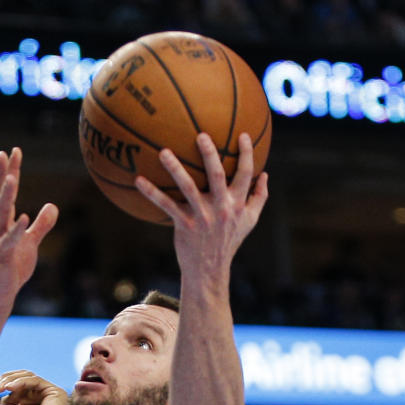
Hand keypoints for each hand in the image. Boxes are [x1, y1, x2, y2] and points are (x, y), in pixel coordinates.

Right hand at [0, 148, 58, 311]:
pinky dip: (16, 230)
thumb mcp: (31, 243)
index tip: (14, 151)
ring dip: (6, 196)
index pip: (5, 192)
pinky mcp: (1, 258)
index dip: (10, 171)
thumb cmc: (12, 269)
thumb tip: (52, 206)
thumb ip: (41, 224)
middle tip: (4, 154)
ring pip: (1, 215)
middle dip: (2, 176)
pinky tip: (24, 216)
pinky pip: (10, 241)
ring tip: (13, 178)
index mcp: (1, 222)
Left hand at [0, 370, 67, 404]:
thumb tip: (0, 386)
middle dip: (8, 379)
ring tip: (0, 388)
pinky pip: (36, 381)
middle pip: (24, 378)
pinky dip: (21, 382)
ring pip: (29, 377)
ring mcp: (51, 394)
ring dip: (12, 381)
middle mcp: (44, 397)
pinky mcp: (56, 393)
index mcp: (34, 402)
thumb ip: (10, 397)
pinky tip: (9, 388)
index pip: (20, 385)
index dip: (6, 383)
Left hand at [135, 133, 267, 280]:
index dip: (246, 153)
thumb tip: (265, 174)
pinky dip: (152, 192)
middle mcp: (221, 208)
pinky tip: (139, 179)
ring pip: (188, 187)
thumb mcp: (249, 221)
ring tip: (163, 151)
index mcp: (238, 204)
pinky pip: (166, 205)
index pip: (246, 174)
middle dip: (210, 154)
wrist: (209, 270)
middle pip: (217, 176)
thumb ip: (259, 197)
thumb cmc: (228, 241)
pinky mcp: (184, 224)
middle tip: (200, 135)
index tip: (243, 134)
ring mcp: (201, 216)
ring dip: (175, 168)